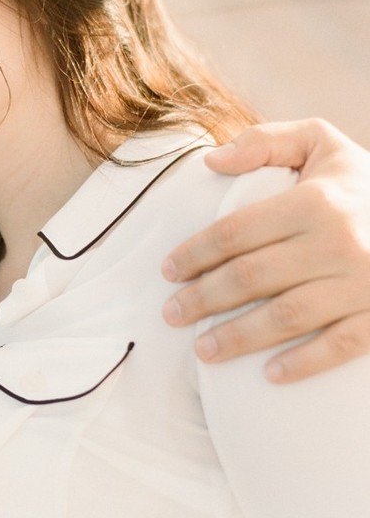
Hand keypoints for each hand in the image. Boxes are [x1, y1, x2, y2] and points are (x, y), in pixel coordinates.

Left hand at [162, 119, 369, 380]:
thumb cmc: (361, 185)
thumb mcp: (321, 144)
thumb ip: (266, 142)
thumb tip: (210, 160)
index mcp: (316, 200)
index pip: (236, 231)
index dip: (195, 254)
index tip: (167, 272)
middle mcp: (338, 241)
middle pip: (252, 276)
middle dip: (203, 299)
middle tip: (172, 314)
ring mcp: (363, 282)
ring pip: (287, 316)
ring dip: (238, 337)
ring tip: (202, 350)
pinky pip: (341, 345)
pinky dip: (305, 362)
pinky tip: (270, 375)